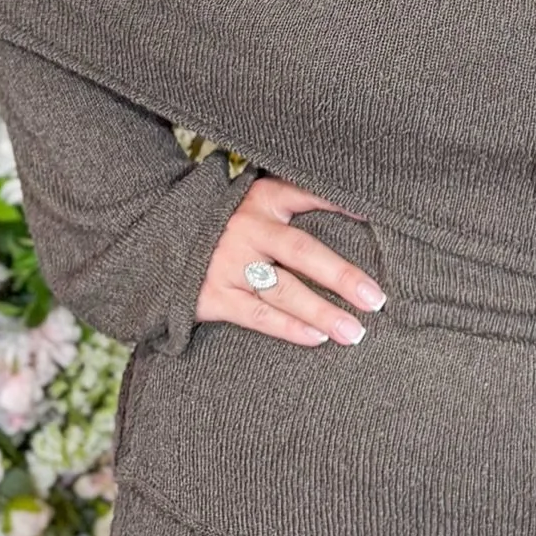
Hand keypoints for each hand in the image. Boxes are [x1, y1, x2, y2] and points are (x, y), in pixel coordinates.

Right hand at [195, 176, 385, 346]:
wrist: (161, 243)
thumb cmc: (227, 224)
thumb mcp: (255, 202)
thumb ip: (296, 203)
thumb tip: (357, 213)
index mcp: (262, 200)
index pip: (307, 196)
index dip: (341, 205)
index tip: (375, 218)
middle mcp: (248, 229)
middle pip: (302, 252)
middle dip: (341, 276)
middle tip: (375, 299)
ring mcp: (229, 263)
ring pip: (283, 290)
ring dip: (320, 312)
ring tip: (353, 331)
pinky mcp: (214, 295)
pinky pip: (257, 315)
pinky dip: (288, 328)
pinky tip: (316, 338)